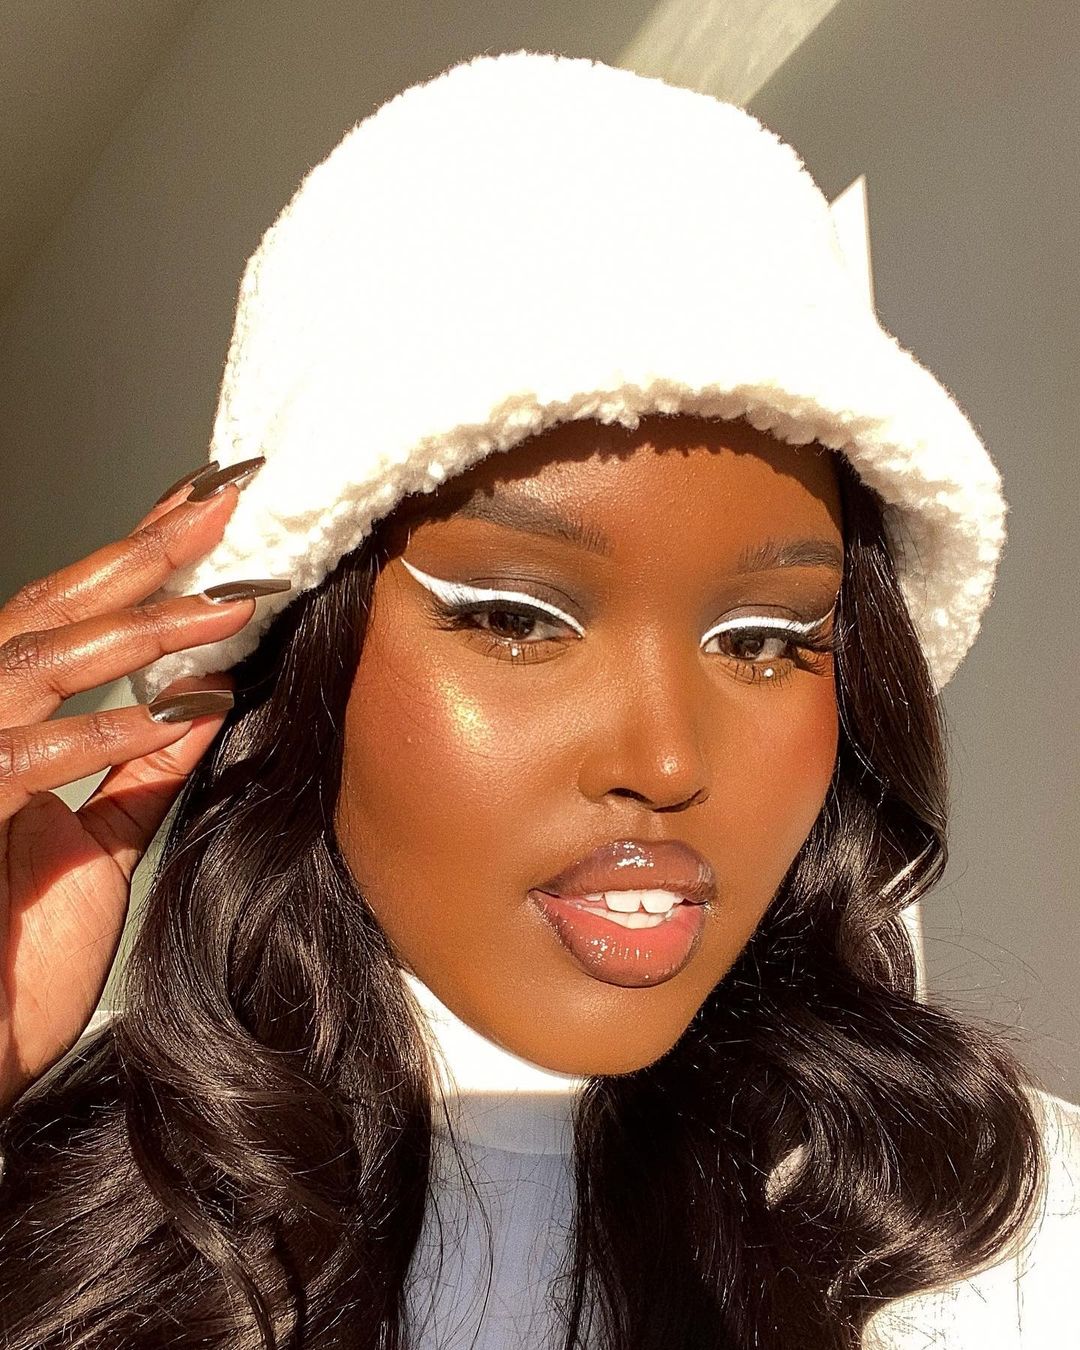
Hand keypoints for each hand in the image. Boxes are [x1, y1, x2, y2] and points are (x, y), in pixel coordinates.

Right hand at [0, 460, 279, 1110]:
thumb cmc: (13, 960)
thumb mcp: (95, 847)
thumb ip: (136, 771)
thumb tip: (201, 697)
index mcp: (6, 731)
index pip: (73, 624)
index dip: (140, 561)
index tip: (212, 508)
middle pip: (50, 614)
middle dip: (142, 553)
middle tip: (225, 501)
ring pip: (33, 664)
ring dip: (136, 630)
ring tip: (226, 601)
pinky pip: (24, 758)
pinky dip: (103, 731)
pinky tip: (177, 705)